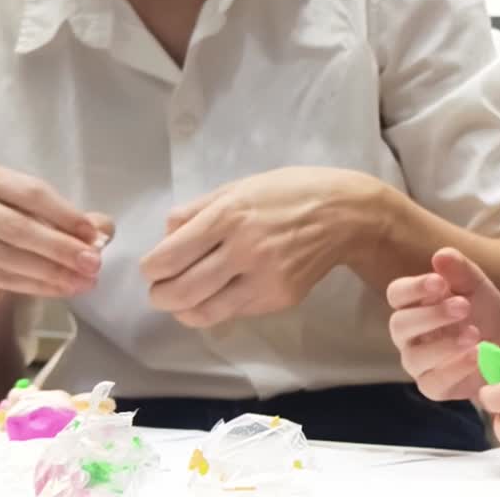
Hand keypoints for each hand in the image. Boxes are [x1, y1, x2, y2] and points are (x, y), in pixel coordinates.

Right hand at [0, 166, 111, 297]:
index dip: (66, 215)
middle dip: (60, 248)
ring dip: (51, 273)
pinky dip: (34, 286)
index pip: (33, 194)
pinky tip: (61, 290)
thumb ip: (75, 220)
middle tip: (94, 265)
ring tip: (83, 283)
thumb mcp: (45, 218)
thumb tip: (103, 230)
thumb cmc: (17, 229)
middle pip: (18, 227)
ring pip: (7, 257)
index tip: (95, 237)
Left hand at [140, 167, 370, 327]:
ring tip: (184, 301)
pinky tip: (221, 293)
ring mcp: (264, 278)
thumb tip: (167, 234)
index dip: (151, 268)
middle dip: (160, 296)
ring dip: (183, 311)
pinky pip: (234, 312)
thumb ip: (198, 209)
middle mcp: (244, 250)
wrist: (348, 215)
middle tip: (161, 291)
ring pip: (203, 312)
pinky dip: (218, 308)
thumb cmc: (291, 192)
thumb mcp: (241, 186)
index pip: (168, 257)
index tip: (153, 268)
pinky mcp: (280, 298)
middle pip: (180, 292)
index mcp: (228, 216)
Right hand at [388, 248, 499, 401]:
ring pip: (414, 357)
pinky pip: (435, 381)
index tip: (440, 282)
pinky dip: (456, 368)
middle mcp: (409, 335)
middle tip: (463, 306)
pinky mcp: (434, 386)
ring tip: (474, 333)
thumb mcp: (477, 286)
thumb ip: (460, 270)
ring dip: (444, 344)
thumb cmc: (481, 312)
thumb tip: (440, 255)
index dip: (414, 288)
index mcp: (413, 305)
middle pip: (399, 325)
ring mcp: (418, 363)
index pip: (397, 294)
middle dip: (431, 315)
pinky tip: (477, 355)